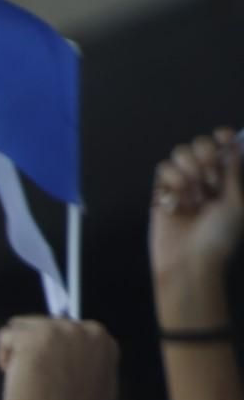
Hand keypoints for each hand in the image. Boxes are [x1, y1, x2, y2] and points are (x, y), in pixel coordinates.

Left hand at [0, 316, 118, 399]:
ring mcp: (58, 331)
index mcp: (102, 340)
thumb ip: (88, 363)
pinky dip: (4, 358)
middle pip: (43, 325)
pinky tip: (16, 381)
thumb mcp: (98, 385)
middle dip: (35, 350)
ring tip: (27, 382)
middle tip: (37, 382)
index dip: (52, 353)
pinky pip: (5, 337)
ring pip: (22, 328)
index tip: (50, 375)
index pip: (64, 331)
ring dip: (18, 352)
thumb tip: (74, 355)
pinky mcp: (33, 338)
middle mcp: (83, 329)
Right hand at [150, 129, 241, 293]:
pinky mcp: (162, 191)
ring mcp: (183, 183)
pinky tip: (176, 202)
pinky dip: (171, 182)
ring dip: (187, 171)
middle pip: (200, 143)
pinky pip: (163, 169)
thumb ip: (235, 171)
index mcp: (229, 178)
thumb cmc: (219, 237)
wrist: (189, 261)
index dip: (223, 137)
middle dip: (204, 156)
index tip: (223, 138)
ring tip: (192, 196)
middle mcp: (206, 177)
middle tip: (209, 179)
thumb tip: (232, 143)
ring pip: (180, 153)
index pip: (226, 144)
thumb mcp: (237, 204)